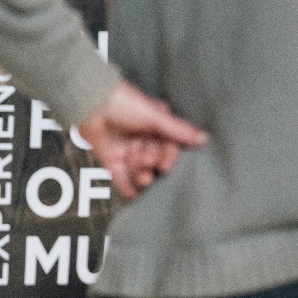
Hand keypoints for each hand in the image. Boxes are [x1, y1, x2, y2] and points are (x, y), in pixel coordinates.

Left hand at [77, 80, 207, 199]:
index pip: (168, 148)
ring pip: (138, 169)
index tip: (165, 164)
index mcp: (155, 127)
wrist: (91, 102)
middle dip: (152, 164)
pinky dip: (125, 187)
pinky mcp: (108, 158)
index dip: (167, 157)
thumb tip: (205, 139)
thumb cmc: (125, 103)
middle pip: (153, 159)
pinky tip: (132, 195)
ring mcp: (125, 149)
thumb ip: (179, 130)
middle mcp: (142, 139)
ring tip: (143, 179)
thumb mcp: (156, 116)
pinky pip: (119, 176)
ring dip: (141, 175)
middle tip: (148, 164)